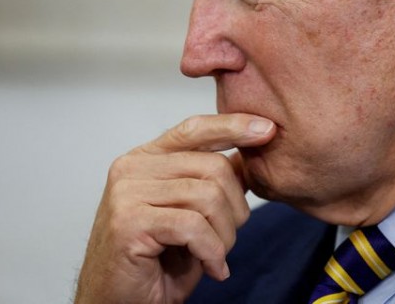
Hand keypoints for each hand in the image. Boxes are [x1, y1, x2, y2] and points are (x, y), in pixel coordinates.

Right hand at [74, 113, 275, 303]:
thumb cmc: (155, 263)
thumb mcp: (193, 214)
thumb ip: (213, 181)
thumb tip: (249, 152)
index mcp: (146, 159)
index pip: (195, 129)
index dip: (233, 126)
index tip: (268, 129)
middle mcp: (132, 168)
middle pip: (212, 166)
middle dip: (235, 208)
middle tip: (227, 240)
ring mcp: (126, 193)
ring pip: (207, 196)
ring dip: (224, 236)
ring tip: (216, 257)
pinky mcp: (129, 222)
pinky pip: (193, 226)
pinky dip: (212, 251)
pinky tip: (213, 269)